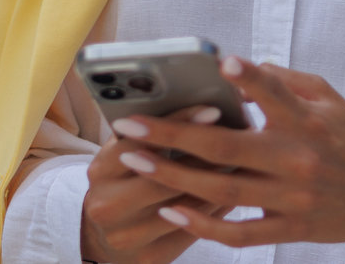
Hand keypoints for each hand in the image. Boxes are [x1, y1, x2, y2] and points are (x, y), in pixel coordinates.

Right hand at [81, 106, 232, 263]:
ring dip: (216, 183)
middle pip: (163, 177)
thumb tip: (195, 96)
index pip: (138, 140)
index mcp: (100, 170)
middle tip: (241, 136)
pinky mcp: (148, 258)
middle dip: (204, 156)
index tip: (212, 110)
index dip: (177, 124)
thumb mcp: (125, 153)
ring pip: (182, 206)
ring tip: (244, 159)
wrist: (108, 235)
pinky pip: (191, 232)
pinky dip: (215, 211)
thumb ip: (148, 130)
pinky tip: (234, 191)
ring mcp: (126, 236)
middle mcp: (105, 205)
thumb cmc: (126, 180)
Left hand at [107, 57, 344, 249]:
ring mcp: (291, 197)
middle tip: (131, 124)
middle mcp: (297, 158)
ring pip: (222, 190)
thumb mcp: (327, 96)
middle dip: (174, 135)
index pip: (275, 92)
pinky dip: (203, 225)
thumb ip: (283, 81)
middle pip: (227, 147)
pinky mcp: (288, 228)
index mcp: (307, 120)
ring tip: (136, 161)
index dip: (249, 77)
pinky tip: (172, 210)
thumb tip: (238, 66)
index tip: (220, 60)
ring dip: (173, 176)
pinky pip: (239, 232)